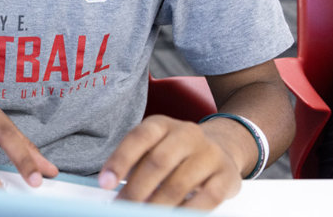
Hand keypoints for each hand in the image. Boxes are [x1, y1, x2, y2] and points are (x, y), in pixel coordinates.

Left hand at [99, 115, 240, 209]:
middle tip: (122, 207)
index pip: (138, 138)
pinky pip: (206, 199)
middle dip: (136, 190)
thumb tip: (111, 189)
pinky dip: (186, 212)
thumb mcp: (152, 147)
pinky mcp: (226, 176)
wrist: (220, 148)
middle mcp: (187, 134)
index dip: (120, 161)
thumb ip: (133, 164)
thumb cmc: (174, 152)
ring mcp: (209, 154)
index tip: (105, 184)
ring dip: (157, 205)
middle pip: (158, 162)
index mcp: (162, 124)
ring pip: (179, 184)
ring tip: (142, 214)